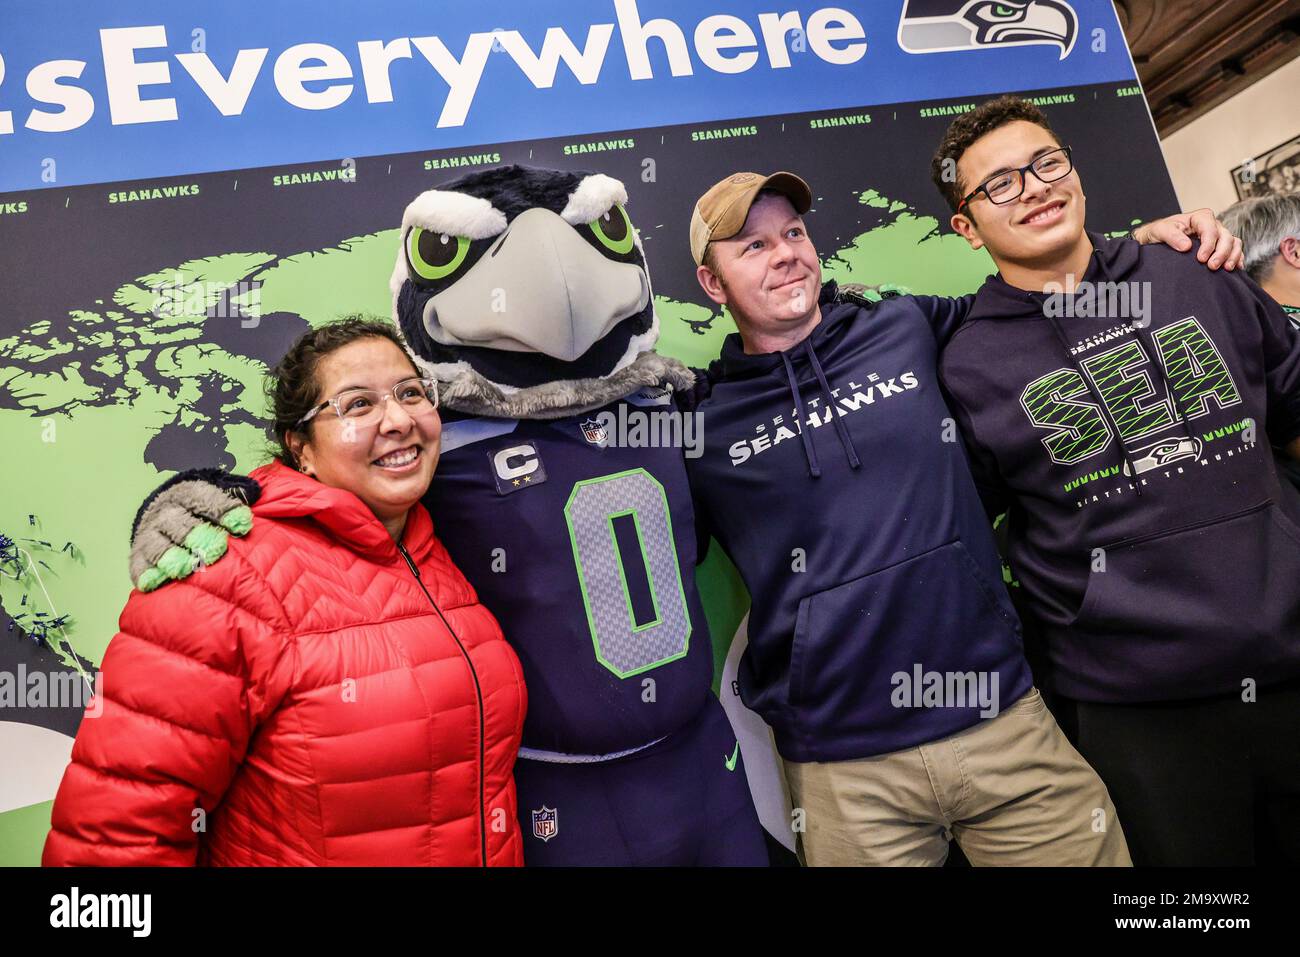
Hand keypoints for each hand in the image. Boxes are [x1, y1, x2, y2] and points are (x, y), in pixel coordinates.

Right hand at [130, 469, 259, 591]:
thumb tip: (257, 493)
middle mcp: (166, 512)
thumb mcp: (218, 496)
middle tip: (216, 549)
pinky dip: (144, 574)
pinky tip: (152, 583)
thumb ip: (239, 495)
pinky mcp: (139, 554)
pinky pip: (138, 564)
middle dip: (198, 536)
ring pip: (158, 544)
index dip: (224, 510)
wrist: (162, 511)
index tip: (243, 524)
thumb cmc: (202, 510)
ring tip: (186, 568)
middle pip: (179, 523)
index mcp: (188, 493)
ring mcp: (150, 534)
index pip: (205, 498)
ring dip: (171, 557)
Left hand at [1131, 209, 1244, 270]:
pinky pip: (1235, 250)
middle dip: (1221, 252)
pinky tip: (1236, 268)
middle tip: (1212, 266)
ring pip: (1233, 243)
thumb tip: (1186, 246)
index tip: (1201, 259)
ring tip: (1226, 268)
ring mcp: (1218, 235)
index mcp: (1200, 218)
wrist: (1158, 239)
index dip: (1208, 244)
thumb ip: (1172, 236)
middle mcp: (1212, 225)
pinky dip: (1237, 258)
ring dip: (1232, 256)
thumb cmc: (1161, 232)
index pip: (1210, 229)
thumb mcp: (1161, 231)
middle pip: (1225, 236)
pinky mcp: (1220, 246)